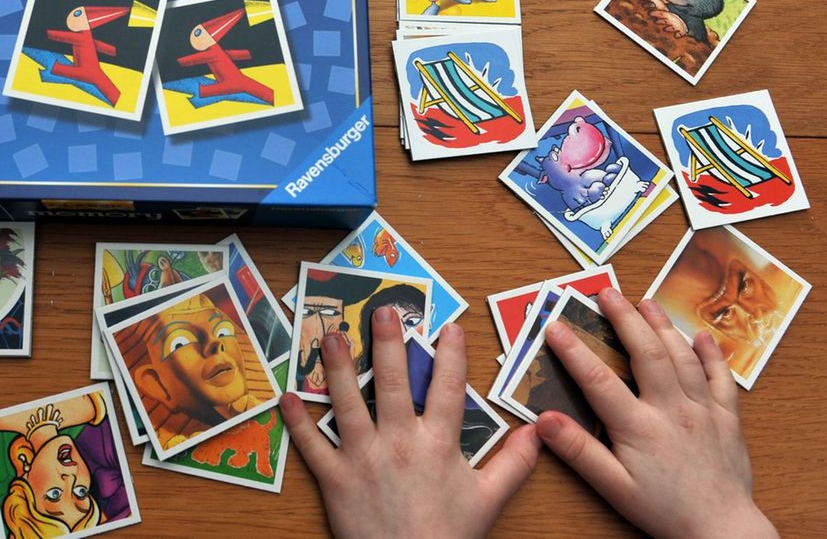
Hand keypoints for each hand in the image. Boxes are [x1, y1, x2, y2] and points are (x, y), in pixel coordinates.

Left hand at [282, 309, 541, 538]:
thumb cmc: (449, 536)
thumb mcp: (490, 500)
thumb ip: (514, 464)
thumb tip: (540, 432)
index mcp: (439, 444)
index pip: (448, 389)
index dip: (451, 355)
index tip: (449, 326)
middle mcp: (399, 443)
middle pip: (393, 382)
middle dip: (388, 342)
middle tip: (382, 310)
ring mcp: (363, 459)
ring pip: (347, 403)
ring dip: (337, 368)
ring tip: (330, 336)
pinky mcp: (335, 479)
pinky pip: (312, 446)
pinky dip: (297, 421)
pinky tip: (287, 396)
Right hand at [537, 287, 776, 538]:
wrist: (722, 530)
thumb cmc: (665, 511)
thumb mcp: (613, 488)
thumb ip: (579, 451)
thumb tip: (545, 420)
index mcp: (639, 426)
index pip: (598, 379)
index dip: (573, 350)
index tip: (554, 326)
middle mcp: (672, 409)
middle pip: (645, 352)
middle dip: (623, 318)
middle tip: (606, 292)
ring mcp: (702, 410)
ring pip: (682, 356)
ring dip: (662, 325)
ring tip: (645, 302)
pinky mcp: (727, 418)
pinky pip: (721, 378)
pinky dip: (711, 354)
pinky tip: (701, 336)